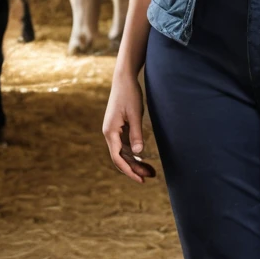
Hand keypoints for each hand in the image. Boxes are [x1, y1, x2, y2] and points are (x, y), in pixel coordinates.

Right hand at [102, 68, 156, 183]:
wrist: (123, 79)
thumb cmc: (129, 94)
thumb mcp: (135, 114)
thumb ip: (136, 133)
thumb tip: (138, 152)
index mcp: (110, 132)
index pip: (118, 158)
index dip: (129, 171)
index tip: (140, 179)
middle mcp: (110, 133)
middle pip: (120, 158)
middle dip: (134, 169)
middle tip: (150, 177)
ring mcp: (114, 130)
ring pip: (123, 152)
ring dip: (135, 161)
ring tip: (150, 170)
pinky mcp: (119, 127)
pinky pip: (124, 144)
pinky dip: (133, 152)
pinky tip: (142, 157)